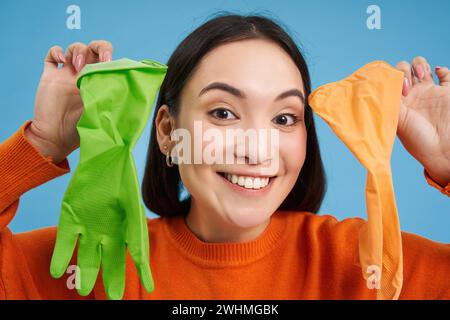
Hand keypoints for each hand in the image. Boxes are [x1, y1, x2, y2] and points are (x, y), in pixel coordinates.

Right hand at [25, 41, 112, 162]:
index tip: (110, 63)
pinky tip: (61, 61)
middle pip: (94, 49)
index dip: (110, 57)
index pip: (108, 61)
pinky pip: (51, 55)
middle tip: (101, 58)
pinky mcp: (50, 76)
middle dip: (99, 47)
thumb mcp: (100, 114)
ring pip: (74, 48)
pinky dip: (56, 51)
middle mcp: (84, 76)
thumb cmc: (79, 131)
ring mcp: (67, 74)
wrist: (55, 137)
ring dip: (78, 51)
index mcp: (99, 83)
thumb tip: (126, 92)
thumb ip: (110, 100)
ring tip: (78, 66)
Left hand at [396, 56, 449, 185]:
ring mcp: (429, 91)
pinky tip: (437, 73)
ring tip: (421, 75)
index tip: (394, 89)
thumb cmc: (419, 142)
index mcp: (398, 102)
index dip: (390, 78)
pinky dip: (441, 69)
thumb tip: (378, 88)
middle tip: (406, 87)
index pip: (389, 80)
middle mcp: (412, 95)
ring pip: (421, 65)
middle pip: (403, 69)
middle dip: (403, 71)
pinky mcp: (447, 91)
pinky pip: (444, 73)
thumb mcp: (397, 122)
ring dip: (418, 64)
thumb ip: (389, 103)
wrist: (443, 150)